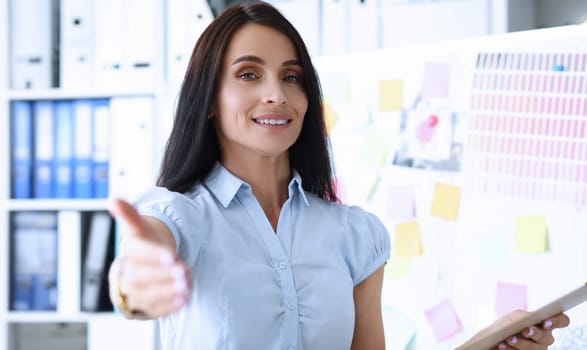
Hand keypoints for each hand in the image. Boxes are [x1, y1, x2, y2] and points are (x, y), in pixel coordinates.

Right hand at [107, 198, 190, 318]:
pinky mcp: (146, 309)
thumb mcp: (140, 229)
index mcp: (128, 256)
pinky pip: (155, 310)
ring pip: (148, 296)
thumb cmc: (144, 247)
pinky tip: (184, 299)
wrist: (142, 268)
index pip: (138, 256)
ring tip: (185, 286)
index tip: (171, 254)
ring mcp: (136, 296)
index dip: (154, 256)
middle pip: (141, 278)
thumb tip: (113, 198)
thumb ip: (129, 215)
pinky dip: (169, 306)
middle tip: (182, 270)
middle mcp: (128, 278)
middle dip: (163, 275)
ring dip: (167, 292)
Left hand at [491, 311, 569, 349]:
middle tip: (525, 330)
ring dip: (521, 343)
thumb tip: (526, 321)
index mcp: (546, 323)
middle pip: (547, 337)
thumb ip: (522, 317)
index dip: (557, 321)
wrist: (496, 338)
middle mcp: (545, 337)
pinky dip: (510, 349)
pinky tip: (502, 345)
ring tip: (509, 338)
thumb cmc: (507, 325)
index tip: (546, 321)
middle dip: (536, 333)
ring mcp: (538, 349)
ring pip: (535, 348)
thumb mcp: (513, 317)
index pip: (562, 321)